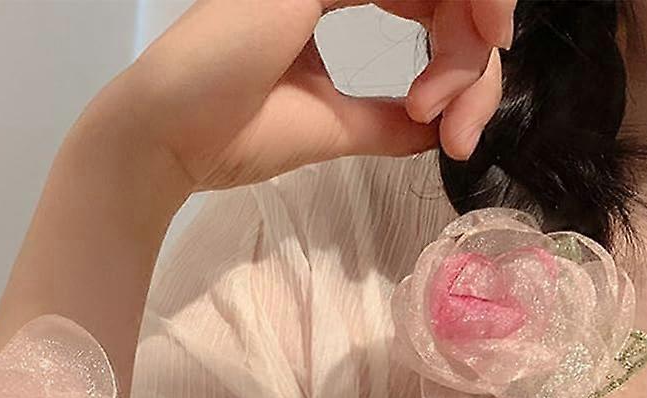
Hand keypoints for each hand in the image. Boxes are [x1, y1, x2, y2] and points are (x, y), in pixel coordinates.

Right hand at [91, 0, 514, 194]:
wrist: (169, 136)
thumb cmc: (228, 133)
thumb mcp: (330, 125)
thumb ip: (385, 120)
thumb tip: (434, 130)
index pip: (426, 6)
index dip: (460, 65)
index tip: (454, 132)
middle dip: (476, 59)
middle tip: (462, 127)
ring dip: (468, 47)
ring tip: (439, 111)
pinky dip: (457, 17)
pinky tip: (441, 80)